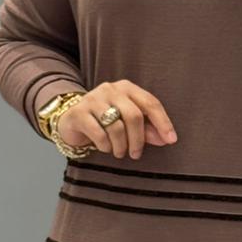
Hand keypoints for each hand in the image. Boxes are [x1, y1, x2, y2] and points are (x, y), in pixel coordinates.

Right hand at [57, 80, 177, 159]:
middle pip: (134, 116)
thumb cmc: (104, 121)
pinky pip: (99, 134)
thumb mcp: (128, 123)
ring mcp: (93, 99)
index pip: (150, 103)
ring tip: (119, 152)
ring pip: (116, 127)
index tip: (171, 140)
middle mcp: (111, 89)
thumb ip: (147, 129)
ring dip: (121, 146)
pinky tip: (105, 148)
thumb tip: (166, 139)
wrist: (70, 120)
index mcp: (127, 88)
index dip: (163, 122)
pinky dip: (105, 146)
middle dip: (138, 140)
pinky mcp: (79, 113)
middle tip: (136, 154)